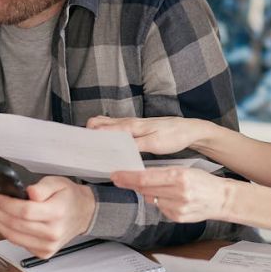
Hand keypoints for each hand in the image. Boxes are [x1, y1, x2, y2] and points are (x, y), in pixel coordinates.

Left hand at [0, 176, 96, 258]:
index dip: (6, 205)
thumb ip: (42, 187)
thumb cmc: (69, 198)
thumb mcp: (58, 182)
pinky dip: (6, 232)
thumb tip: (28, 192)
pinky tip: (0, 221)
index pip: (25, 212)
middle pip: (15, 225)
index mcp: (57, 213)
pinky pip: (18, 243)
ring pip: (13, 237)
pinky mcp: (44, 252)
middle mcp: (53, 232)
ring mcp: (48, 245)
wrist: (83, 214)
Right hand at [86, 116, 208, 154]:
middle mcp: (129, 122)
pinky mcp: (137, 126)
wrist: (190, 130)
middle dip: (88, 132)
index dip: (90, 136)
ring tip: (89, 146)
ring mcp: (132, 123)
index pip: (103, 128)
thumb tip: (115, 148)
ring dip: (96, 132)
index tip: (81, 145)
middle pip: (100, 123)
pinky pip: (116, 127)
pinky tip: (106, 142)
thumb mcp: (155, 144)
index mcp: (131, 126)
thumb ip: (135, 145)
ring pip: (107, 123)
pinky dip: (106, 131)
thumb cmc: (174, 137)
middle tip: (83, 147)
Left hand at [110, 167, 234, 222]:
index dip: (128, 177)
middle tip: (118, 178)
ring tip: (159, 187)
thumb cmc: (203, 181)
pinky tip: (170, 198)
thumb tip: (141, 178)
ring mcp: (177, 208)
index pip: (146, 178)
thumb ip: (163, 174)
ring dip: (147, 193)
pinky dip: (160, 202)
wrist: (221, 199)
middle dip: (130, 184)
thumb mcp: (185, 170)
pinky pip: (160, 208)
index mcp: (179, 176)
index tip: (116, 175)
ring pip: (151, 199)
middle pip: (144, 189)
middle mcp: (178, 193)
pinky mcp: (177, 217)